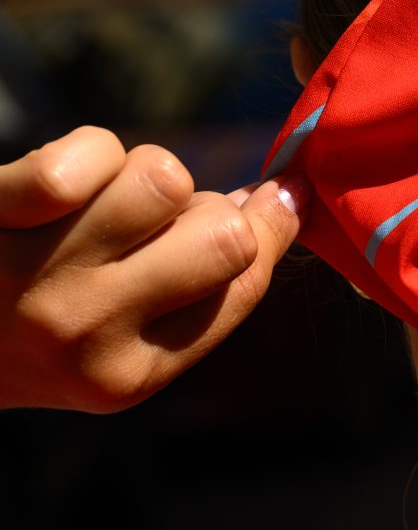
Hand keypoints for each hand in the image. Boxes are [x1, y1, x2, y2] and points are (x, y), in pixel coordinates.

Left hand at [0, 127, 305, 413]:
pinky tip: (59, 181)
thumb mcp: (99, 348)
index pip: (243, 286)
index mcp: (127, 377)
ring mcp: (32, 277)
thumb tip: (277, 202)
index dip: (272, 227)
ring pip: (161, 179)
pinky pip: (85, 157)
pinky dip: (82, 152)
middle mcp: (86, 334)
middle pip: (222, 236)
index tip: (279, 191)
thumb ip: (185, 294)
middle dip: (209, 204)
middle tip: (162, 214)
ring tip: (99, 197)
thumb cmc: (8, 330)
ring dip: (139, 170)